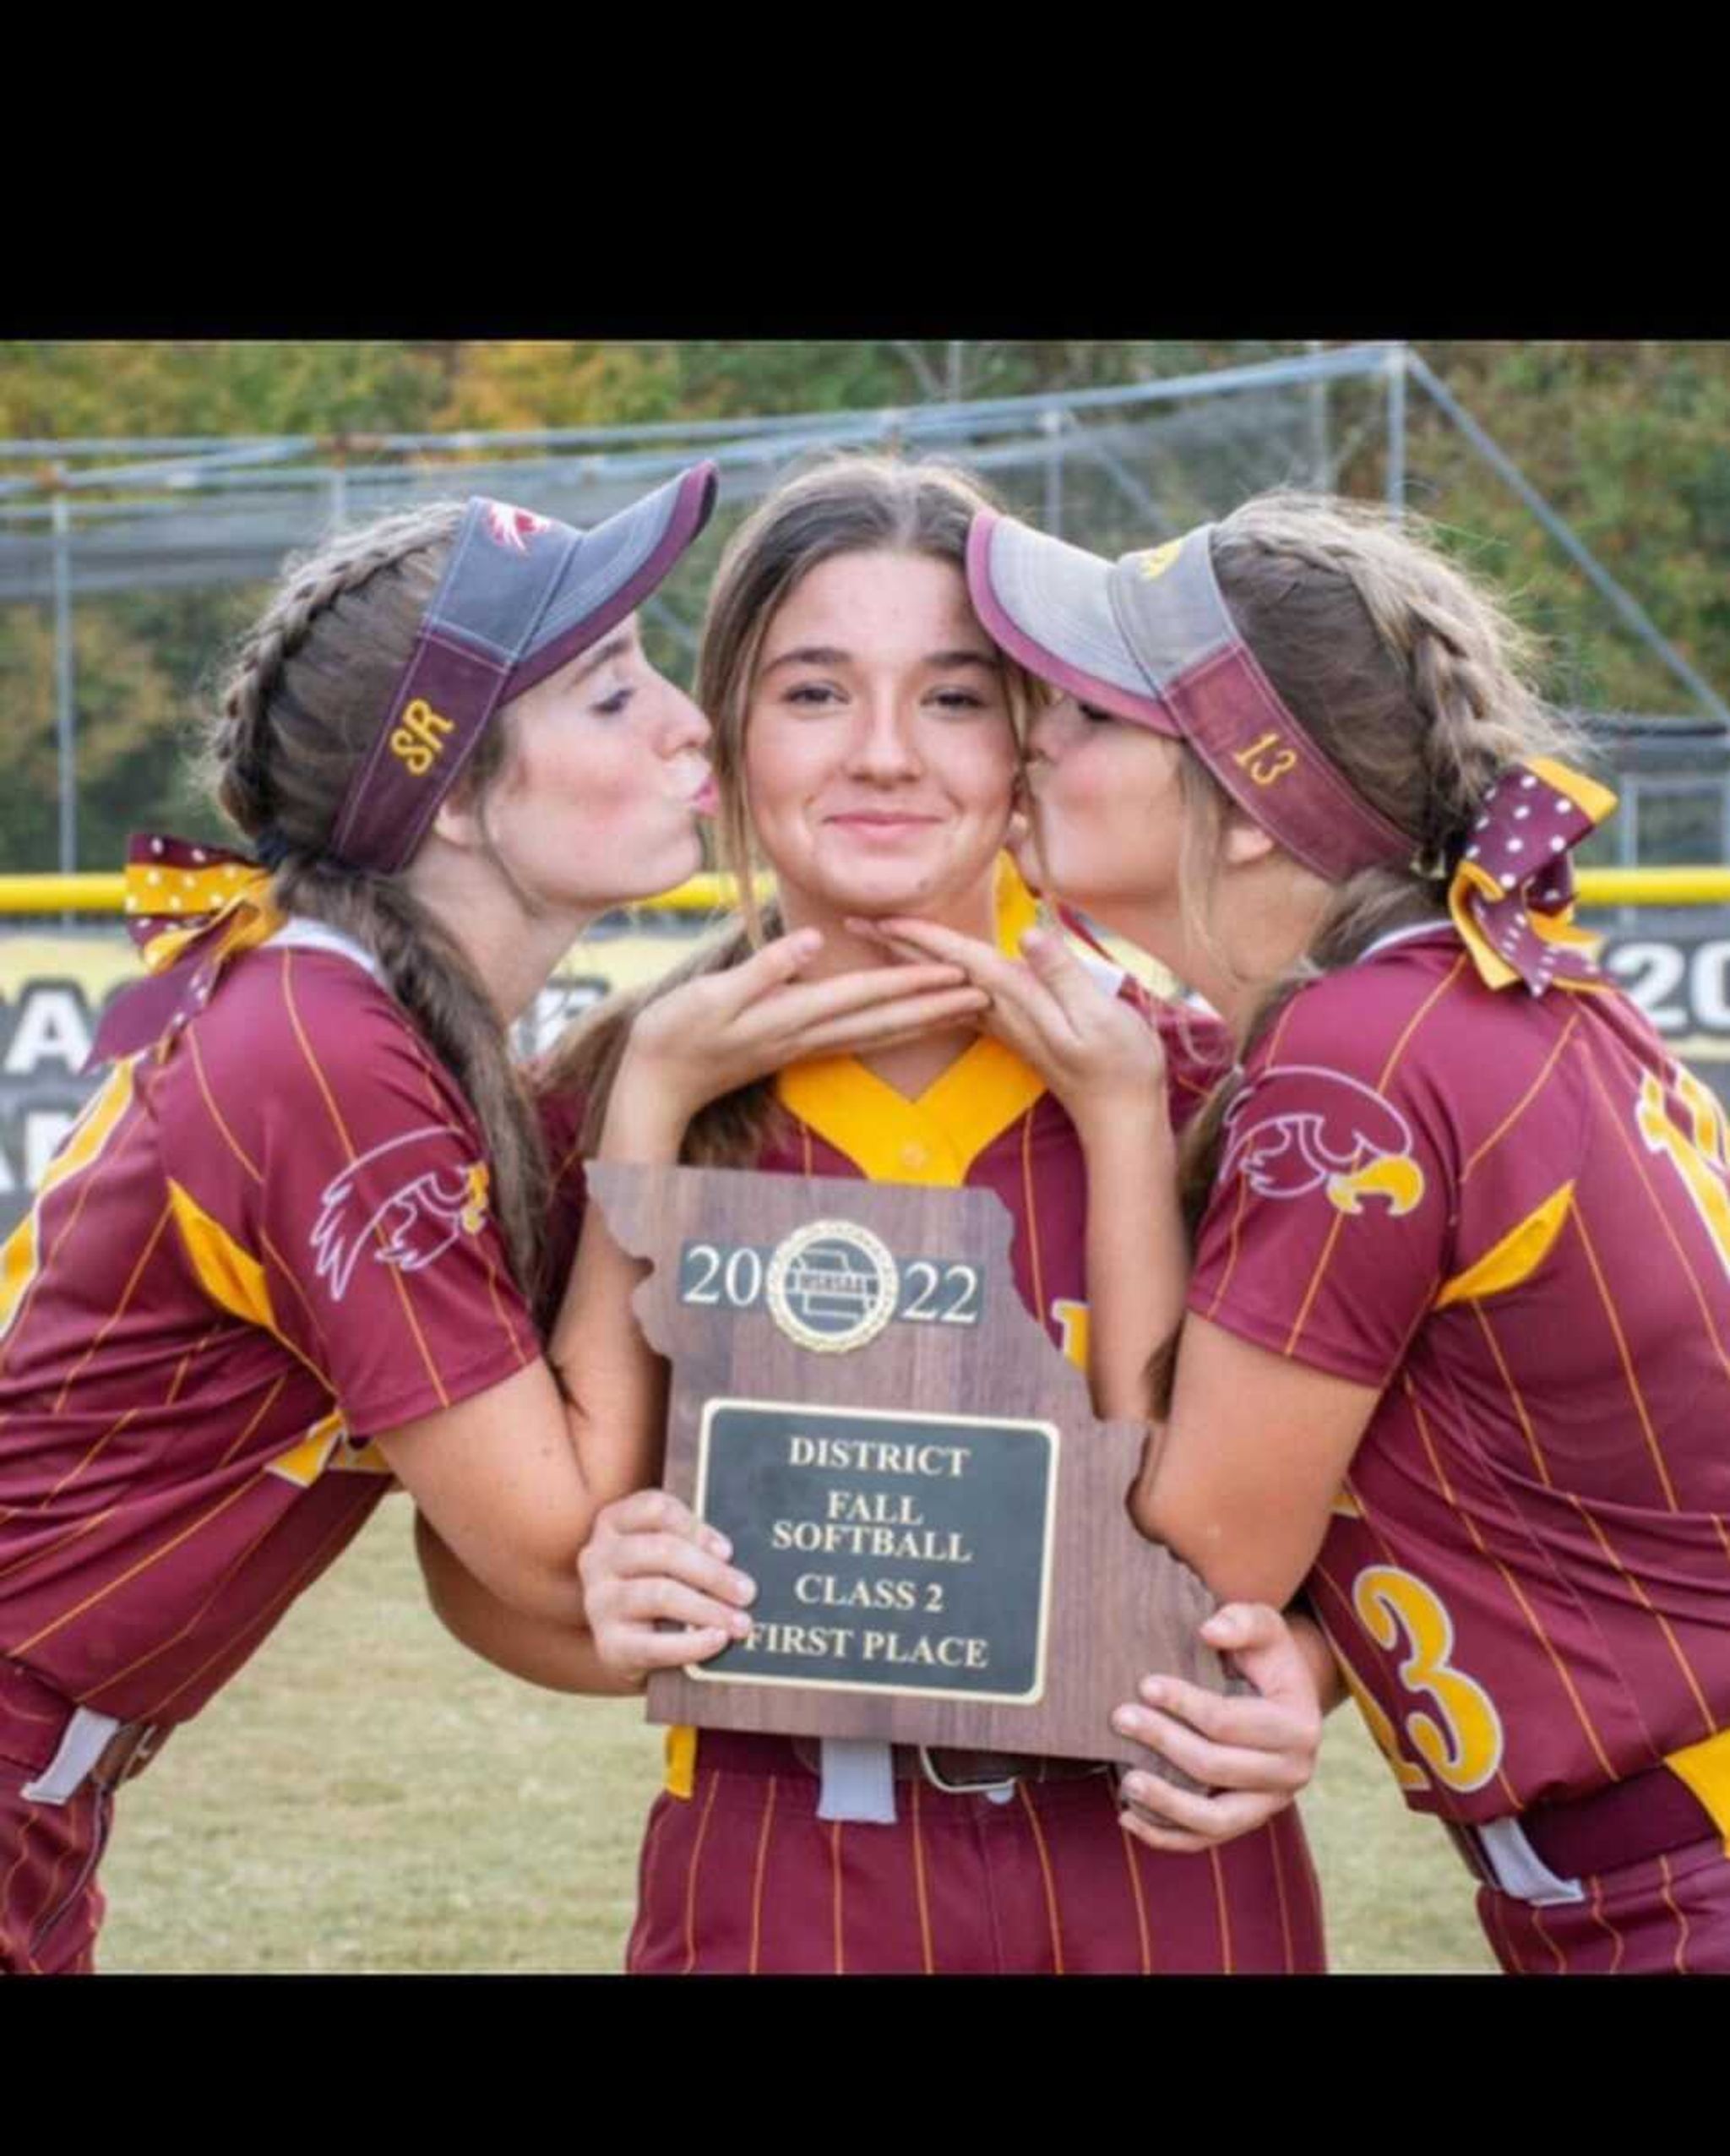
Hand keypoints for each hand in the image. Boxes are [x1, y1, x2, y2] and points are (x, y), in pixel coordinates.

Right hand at [577, 1489, 757, 1682]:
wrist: (633, 1643)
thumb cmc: (661, 1583)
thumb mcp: (669, 1553)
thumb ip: (693, 1543)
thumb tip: (734, 1555)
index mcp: (613, 1522)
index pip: (655, 1509)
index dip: (695, 1527)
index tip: (728, 1551)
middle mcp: (598, 1557)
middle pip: (661, 1551)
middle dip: (712, 1572)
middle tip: (747, 1592)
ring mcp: (598, 1602)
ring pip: (659, 1594)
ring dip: (708, 1608)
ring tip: (740, 1622)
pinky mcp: (608, 1645)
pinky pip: (653, 1645)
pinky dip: (691, 1643)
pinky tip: (717, 1640)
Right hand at [614, 928, 988, 1139]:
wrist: (656, 1084)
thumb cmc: (675, 1033)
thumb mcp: (712, 993)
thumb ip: (764, 968)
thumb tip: (812, 938)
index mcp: (791, 1015)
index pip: (866, 995)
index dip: (914, 980)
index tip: (957, 971)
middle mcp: (807, 1034)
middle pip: (887, 1018)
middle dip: (939, 1004)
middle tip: (990, 991)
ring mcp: (804, 1045)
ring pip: (879, 1032)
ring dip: (925, 1019)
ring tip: (967, 1008)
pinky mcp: (796, 1049)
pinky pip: (859, 1038)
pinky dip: (894, 1029)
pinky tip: (911, 1024)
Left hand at [849, 914, 1167, 1144]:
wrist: (1120, 1113)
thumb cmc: (1119, 1063)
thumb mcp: (1099, 1015)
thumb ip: (1062, 974)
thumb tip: (1028, 934)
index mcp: (1015, 1001)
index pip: (958, 961)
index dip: (921, 936)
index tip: (880, 918)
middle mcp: (1000, 1011)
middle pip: (939, 972)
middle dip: (897, 947)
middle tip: (852, 924)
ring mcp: (1004, 1023)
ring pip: (945, 986)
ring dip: (912, 963)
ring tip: (879, 941)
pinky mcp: (1014, 1029)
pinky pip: (962, 1002)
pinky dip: (939, 984)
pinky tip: (926, 980)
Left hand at [1110, 1603, 1323, 1855]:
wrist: (1280, 1694)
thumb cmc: (1264, 1655)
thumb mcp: (1264, 1625)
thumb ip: (1241, 1621)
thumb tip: (1208, 1631)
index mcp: (1299, 1727)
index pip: (1230, 1722)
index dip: (1184, 1704)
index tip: (1144, 1684)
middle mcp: (1292, 1773)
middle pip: (1216, 1767)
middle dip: (1163, 1742)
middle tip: (1120, 1718)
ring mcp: (1270, 1804)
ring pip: (1214, 1821)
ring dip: (1165, 1803)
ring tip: (1125, 1780)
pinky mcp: (1247, 1822)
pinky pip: (1205, 1841)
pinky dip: (1166, 1836)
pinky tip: (1129, 1817)